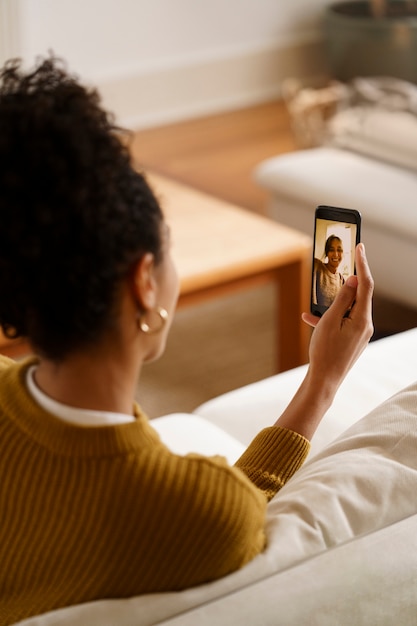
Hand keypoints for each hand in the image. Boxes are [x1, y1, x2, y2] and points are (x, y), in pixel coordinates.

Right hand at [274, 243, 373, 439]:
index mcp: (362, 319)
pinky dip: (328, 317)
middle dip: (348, 280)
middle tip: (342, 262)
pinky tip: (309, 317)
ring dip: (334, 301)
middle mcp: (364, 324)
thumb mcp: (330, 322)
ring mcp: (358, 333)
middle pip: (359, 295)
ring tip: (318, 298)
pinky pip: (341, 321)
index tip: (360, 246)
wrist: (324, 381)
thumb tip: (353, 280)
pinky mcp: (351, 339)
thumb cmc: (325, 352)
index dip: (362, 263)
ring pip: (348, 308)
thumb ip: (342, 299)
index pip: (365, 284)